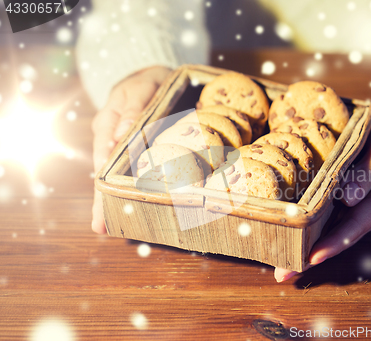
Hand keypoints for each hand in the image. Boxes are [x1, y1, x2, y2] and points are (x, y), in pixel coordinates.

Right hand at [91, 66, 171, 233]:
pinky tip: (118, 212)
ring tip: (102, 227)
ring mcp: (114, 146)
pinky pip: (120, 173)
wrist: (148, 79)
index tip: (104, 194)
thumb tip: (119, 136)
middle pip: (102, 170)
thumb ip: (133, 108)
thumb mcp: (142, 87)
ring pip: (108, 175)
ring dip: (106, 201)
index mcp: (109, 121)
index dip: (106, 173)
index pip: (105, 149)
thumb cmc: (147, 82)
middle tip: (99, 226)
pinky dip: (117, 192)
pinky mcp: (125, 152)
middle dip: (100, 199)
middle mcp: (107, 137)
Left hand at [274, 115, 370, 281]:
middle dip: (309, 257)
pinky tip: (289, 236)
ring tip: (279, 264)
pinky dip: (308, 230)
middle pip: (336, 238)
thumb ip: (370, 172)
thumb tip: (347, 198)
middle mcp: (365, 212)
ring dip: (305, 248)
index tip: (311, 258)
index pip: (353, 228)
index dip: (332, 244)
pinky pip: (326, 218)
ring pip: (328, 232)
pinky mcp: (345, 199)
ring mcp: (355, 208)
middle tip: (282, 274)